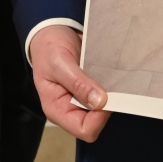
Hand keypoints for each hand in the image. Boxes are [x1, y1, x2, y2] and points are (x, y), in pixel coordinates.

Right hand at [27, 24, 110, 142]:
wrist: (51, 32)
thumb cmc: (48, 49)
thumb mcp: (59, 63)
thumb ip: (77, 83)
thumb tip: (100, 102)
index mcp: (57, 109)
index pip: (84, 129)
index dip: (98, 117)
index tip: (105, 96)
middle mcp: (71, 109)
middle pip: (97, 122)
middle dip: (107, 106)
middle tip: (112, 84)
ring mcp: (82, 100)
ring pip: (104, 108)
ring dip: (112, 95)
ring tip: (114, 78)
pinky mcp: (91, 89)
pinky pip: (106, 94)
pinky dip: (112, 86)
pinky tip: (113, 74)